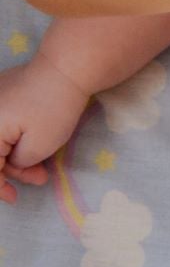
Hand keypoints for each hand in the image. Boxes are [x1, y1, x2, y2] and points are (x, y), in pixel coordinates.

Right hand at [0, 59, 89, 204]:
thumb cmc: (54, 108)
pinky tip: (32, 148)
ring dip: (15, 157)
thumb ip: (17, 163)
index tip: (13, 198)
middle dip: (11, 171)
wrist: (66, 68)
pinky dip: (13, 141)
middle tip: (38, 178)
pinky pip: (0, 128)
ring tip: (42, 168)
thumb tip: (12, 164)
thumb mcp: (38, 146)